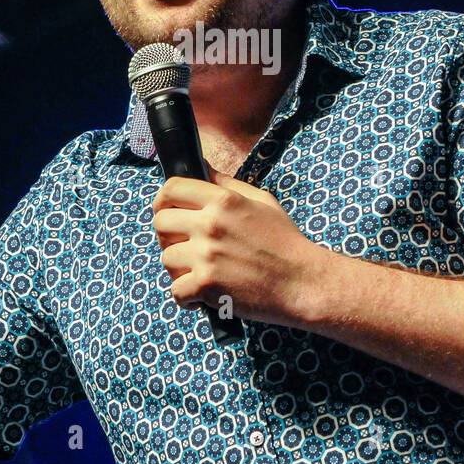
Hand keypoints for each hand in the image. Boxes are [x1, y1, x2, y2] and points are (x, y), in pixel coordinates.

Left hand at [151, 162, 335, 328]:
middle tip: (186, 247)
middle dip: (168, 236)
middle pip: (160, 223)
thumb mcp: (261, 201)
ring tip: (202, 273)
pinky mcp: (206, 285)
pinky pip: (176, 290)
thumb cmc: (286, 242)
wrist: (304, 282)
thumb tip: (201, 166)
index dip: (163, 200)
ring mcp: (207, 255)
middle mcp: (211, 224)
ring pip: (166, 259)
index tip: (167, 211)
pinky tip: (203, 295)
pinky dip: (187, 297)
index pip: (172, 189)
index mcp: (223, 200)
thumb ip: (227, 184)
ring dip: (180, 269)